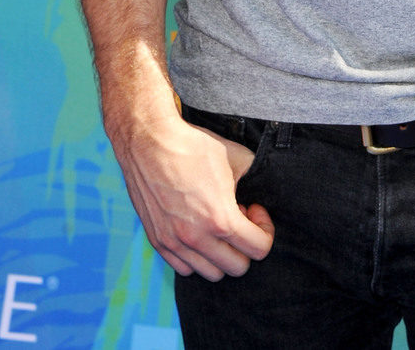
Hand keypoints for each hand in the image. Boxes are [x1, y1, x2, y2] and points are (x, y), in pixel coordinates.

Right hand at [115, 112, 274, 279]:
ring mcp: (174, 243)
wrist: (150, 141)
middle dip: (245, 245)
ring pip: (210, 273)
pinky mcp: (157, 241)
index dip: (264, 229)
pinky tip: (197, 228)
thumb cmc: (193, 146)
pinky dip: (197, 256)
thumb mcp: (236, 157)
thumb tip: (257, 192)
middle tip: (237, 217)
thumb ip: (252, 181)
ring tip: (215, 223)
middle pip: (236, 267)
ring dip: (221, 253)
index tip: (254, 209)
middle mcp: (196, 239)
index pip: (259, 249)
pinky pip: (184, 268)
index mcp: (220, 219)